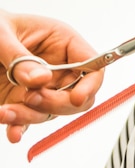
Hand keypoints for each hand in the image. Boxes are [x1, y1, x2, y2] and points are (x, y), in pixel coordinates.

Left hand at [0, 10, 103, 142]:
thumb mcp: (1, 34)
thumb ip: (20, 58)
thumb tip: (42, 79)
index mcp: (64, 43)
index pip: (92, 67)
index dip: (90, 85)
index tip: (76, 98)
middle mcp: (58, 68)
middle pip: (77, 96)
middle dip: (57, 104)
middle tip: (32, 98)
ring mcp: (43, 87)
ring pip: (51, 112)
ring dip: (30, 116)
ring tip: (5, 112)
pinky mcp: (23, 101)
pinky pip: (28, 120)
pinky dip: (19, 128)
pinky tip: (13, 132)